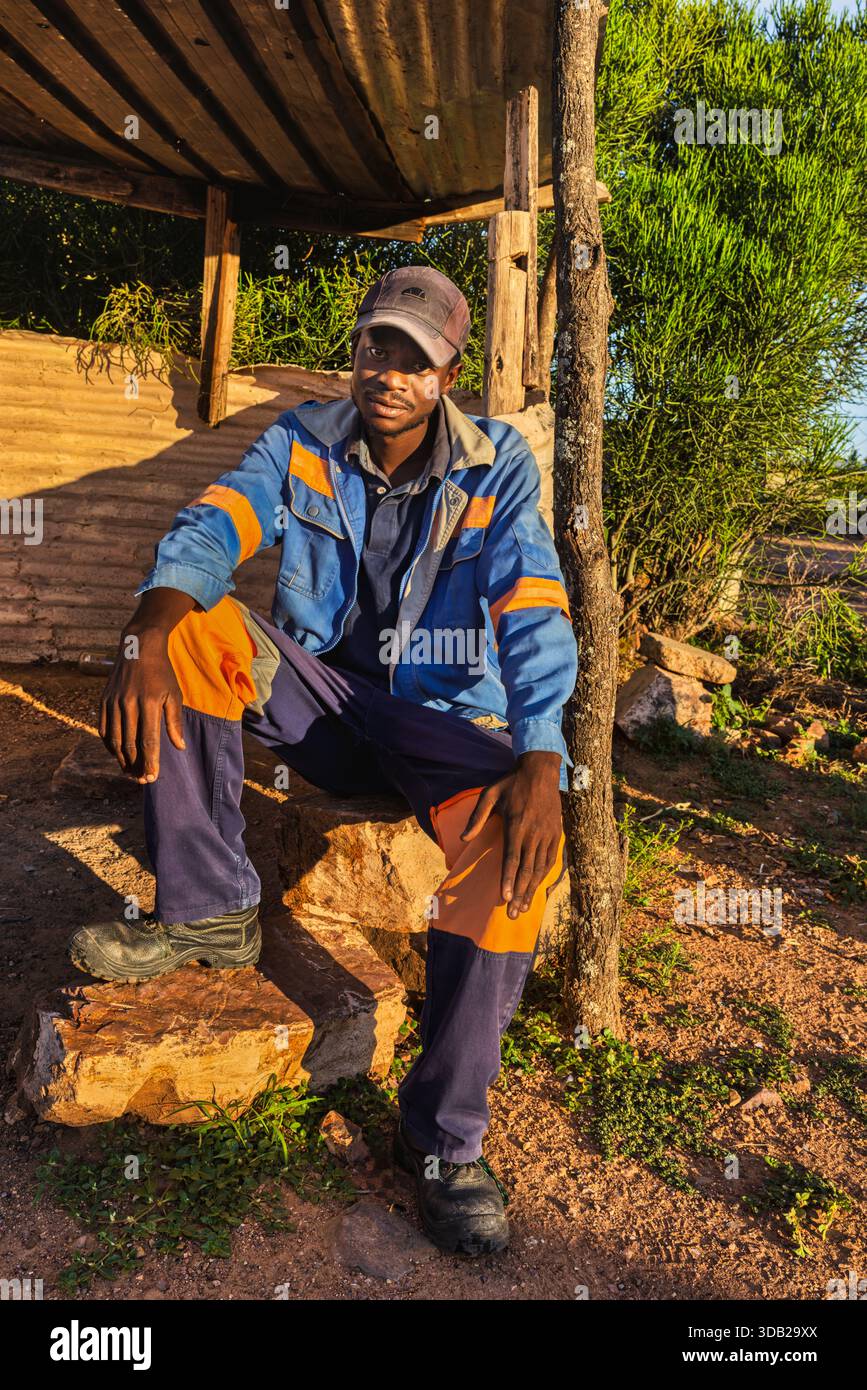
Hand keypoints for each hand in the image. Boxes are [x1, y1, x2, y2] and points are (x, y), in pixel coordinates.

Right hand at [99, 628, 185, 783]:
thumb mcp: (174, 694)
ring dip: (121, 759)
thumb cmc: (161, 673)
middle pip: (129, 744)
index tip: (152, 778)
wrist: (138, 648)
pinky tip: (117, 754)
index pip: (148, 741)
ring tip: (130, 771)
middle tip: (141, 779)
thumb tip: (179, 747)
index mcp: (149, 703)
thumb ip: (175, 722)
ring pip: (113, 739)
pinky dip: (109, 745)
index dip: (150, 762)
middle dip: (135, 765)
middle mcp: (128, 703)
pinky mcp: (103, 700)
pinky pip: (103, 729)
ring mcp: (113, 702)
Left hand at [461, 750, 562, 917]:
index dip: (508, 879)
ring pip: (540, 867)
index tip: (504, 897)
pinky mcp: (556, 833)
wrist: (541, 771)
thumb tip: (464, 839)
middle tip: (513, 913)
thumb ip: (477, 817)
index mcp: (517, 824)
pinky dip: (544, 875)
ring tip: (524, 908)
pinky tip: (538, 887)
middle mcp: (534, 833)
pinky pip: (551, 859)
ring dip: (532, 889)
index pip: (512, 858)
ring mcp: (547, 834)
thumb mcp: (489, 794)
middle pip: (526, 869)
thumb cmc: (511, 783)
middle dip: (519, 893)